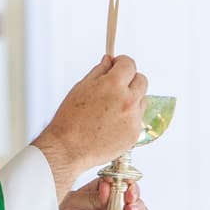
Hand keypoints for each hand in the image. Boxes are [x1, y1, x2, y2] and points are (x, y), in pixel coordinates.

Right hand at [32, 55, 146, 194]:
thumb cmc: (70, 119)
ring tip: (110, 110)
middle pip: (141, 80)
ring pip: (141, 100)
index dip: (121, 63)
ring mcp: (133, 119)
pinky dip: (128, 118)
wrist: (68, 149)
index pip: (129, 64)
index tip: (116, 67)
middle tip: (114, 87)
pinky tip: (111, 124)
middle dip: (130, 80)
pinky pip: (137, 119)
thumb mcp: (81, 87)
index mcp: (114, 85)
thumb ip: (99, 71)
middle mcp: (128, 101)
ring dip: (131, 100)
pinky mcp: (134, 134)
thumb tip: (109, 61)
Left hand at [61, 177, 158, 209]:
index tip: (126, 186)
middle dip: (135, 198)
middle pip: (134, 195)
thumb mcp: (72, 205)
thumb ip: (90, 197)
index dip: (126, 181)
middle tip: (128, 207)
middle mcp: (115, 204)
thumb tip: (107, 187)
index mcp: (102, 191)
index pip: (119, 180)